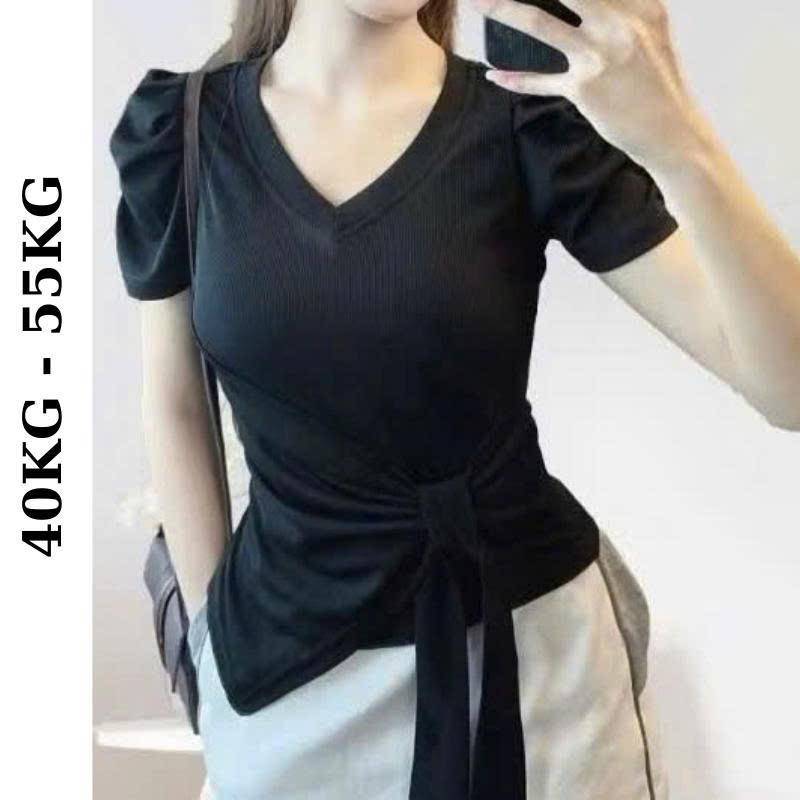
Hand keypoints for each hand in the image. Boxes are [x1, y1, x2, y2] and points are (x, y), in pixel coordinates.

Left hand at [472, 0, 708, 166]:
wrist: (671, 131)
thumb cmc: (656, 82)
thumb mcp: (649, 32)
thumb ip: (620, 8)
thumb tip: (575, 4)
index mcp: (640, 3)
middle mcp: (619, 22)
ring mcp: (599, 55)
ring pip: (539, 24)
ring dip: (502, 9)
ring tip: (475, 2)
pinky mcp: (584, 89)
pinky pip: (540, 81)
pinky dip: (516, 78)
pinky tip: (495, 74)